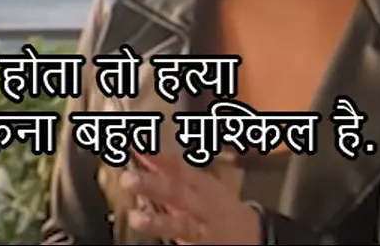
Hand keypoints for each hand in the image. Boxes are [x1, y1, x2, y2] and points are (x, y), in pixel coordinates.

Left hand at [120, 149, 262, 244]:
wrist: (253, 235)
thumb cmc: (216, 204)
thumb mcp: (198, 184)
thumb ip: (169, 169)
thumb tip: (138, 149)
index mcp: (199, 185)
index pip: (176, 166)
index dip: (155, 156)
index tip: (132, 144)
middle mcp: (201, 205)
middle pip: (176, 193)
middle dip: (153, 186)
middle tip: (126, 179)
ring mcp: (203, 229)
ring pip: (181, 225)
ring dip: (158, 222)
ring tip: (135, 219)